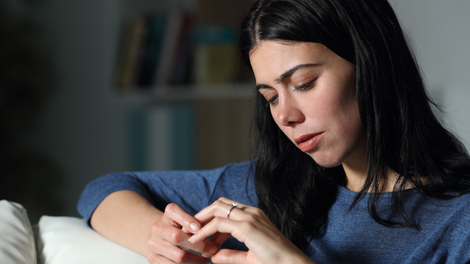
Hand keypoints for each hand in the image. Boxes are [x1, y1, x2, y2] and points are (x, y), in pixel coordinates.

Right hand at [147, 203, 218, 263]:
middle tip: (212, 250)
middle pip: (177, 237)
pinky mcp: (153, 258)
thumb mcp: (187, 220)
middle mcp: (157, 228)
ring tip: (206, 260)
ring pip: (178, 256)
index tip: (200, 229)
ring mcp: (153, 244)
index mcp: (167, 214)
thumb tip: (202, 231)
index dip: (187, 220)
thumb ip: (194, 222)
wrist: (161, 238)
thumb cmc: (181, 228)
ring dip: (196, 260)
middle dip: (199, 245)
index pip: (174, 212)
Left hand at [188, 198, 315, 263]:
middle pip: (219, 203)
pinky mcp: (248, 227)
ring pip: (217, 209)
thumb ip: (232, 255)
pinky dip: (205, 231)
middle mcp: (252, 212)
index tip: (201, 233)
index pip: (227, 208)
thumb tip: (214, 256)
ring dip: (201, 220)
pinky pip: (219, 224)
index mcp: (255, 216)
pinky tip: (197, 241)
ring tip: (190, 234)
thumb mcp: (250, 257)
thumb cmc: (276, 262)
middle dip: (202, 215)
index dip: (211, 218)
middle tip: (190, 230)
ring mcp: (250, 217)